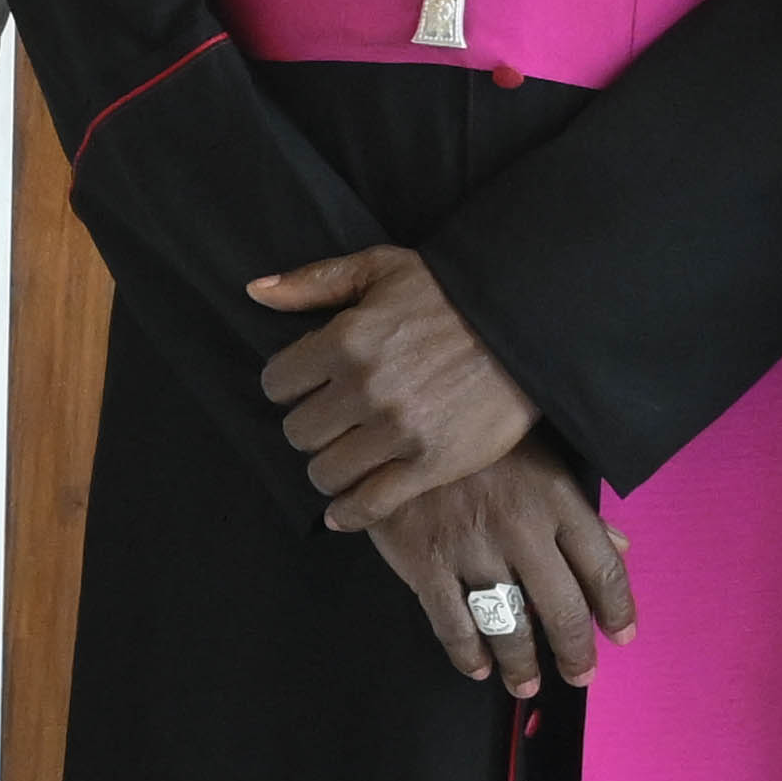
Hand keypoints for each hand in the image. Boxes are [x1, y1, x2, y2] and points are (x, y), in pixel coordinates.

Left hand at [249, 247, 541, 530]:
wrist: (526, 324)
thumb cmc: (448, 292)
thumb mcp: (382, 267)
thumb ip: (315, 282)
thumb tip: (255, 292)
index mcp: (345, 339)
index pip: (276, 384)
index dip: (287, 387)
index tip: (306, 388)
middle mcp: (365, 388)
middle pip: (298, 432)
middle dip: (310, 428)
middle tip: (331, 423)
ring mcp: (397, 430)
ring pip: (325, 472)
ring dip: (329, 468)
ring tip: (344, 457)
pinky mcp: (430, 464)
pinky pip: (369, 504)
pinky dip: (350, 513)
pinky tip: (344, 510)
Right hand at [360, 444, 634, 694]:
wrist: (395, 418)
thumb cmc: (475, 436)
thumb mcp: (537, 455)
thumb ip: (576, 507)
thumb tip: (619, 547)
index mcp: (556, 497)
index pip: (602, 567)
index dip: (617, 609)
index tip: (621, 636)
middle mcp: (521, 527)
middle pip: (562, 609)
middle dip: (575, 652)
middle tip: (580, 675)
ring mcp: (471, 547)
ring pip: (508, 625)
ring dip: (522, 664)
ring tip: (526, 683)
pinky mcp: (425, 560)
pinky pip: (452, 623)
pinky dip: (467, 653)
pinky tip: (478, 666)